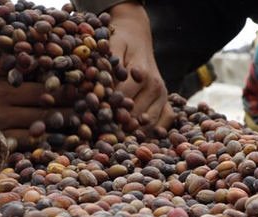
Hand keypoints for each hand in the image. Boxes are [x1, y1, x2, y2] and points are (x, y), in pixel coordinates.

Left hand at [108, 1, 173, 130]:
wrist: (135, 35)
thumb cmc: (118, 43)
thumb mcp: (109, 49)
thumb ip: (105, 67)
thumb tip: (96, 87)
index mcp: (141, 74)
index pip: (122, 99)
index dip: (105, 111)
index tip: (91, 122)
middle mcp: (155, 86)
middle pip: (134, 115)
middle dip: (115, 126)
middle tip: (98, 137)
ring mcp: (163, 95)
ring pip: (147, 123)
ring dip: (131, 133)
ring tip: (113, 141)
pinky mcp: (166, 101)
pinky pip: (164, 122)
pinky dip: (152, 133)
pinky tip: (137, 138)